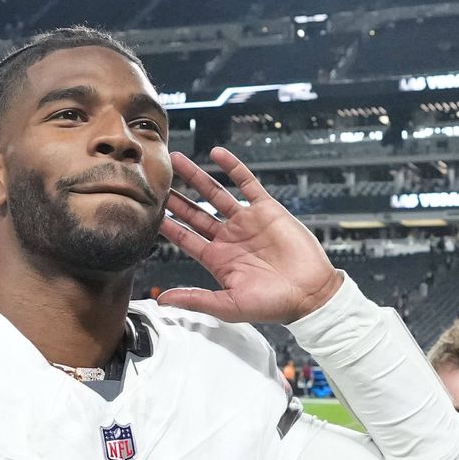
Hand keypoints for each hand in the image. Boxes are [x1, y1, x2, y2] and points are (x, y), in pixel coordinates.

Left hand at [157, 147, 342, 324]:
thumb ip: (195, 298)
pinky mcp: (267, 209)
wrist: (309, 293)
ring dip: (196, 177)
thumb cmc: (271, 305)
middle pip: (195, 213)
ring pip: (215, 194)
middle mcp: (229, 238)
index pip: (186, 239)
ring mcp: (246, 222)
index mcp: (217, 260)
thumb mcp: (228, 306)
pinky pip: (247, 183)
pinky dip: (232, 168)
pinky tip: (217, 153)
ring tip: (177, 160)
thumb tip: (162, 300)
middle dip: (175, 199)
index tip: (149, 213)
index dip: (168, 226)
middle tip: (156, 181)